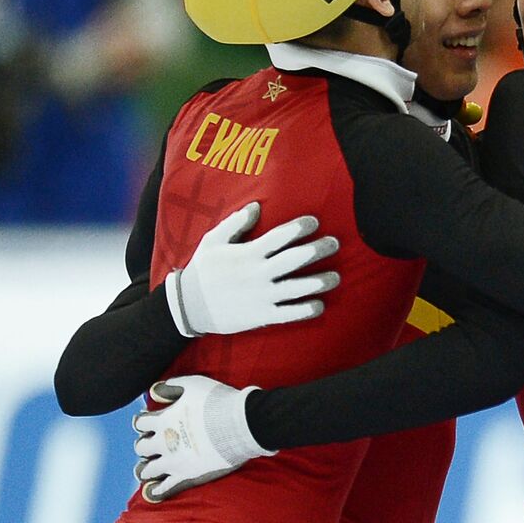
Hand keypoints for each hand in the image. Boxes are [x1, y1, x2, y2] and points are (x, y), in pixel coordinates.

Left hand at [133, 376, 273, 501]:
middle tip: (152, 444)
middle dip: (144, 445)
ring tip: (150, 467)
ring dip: (146, 468)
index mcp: (163, 420)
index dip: (142, 421)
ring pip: (148, 470)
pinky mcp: (187, 475)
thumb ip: (171, 387)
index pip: (140, 423)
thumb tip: (154, 391)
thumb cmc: (219, 401)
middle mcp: (164, 442)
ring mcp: (174, 461)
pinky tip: (154, 490)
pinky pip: (164, 488)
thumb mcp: (193, 384)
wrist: (242, 424)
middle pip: (141, 447)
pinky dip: (155, 490)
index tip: (148, 422)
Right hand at [165, 202, 339, 337]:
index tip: (315, 222)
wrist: (187, 306)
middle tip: (335, 243)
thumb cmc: (202, 270)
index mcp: (248, 253)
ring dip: (320, 281)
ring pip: (297, 288)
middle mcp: (258, 274)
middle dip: (318, 249)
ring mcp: (261, 296)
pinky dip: (306, 310)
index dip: (300, 227)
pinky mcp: (261, 315)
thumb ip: (236, 223)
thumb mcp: (213, 241)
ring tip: (336, 277)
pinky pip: (289, 313)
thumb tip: (257, 206)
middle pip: (295, 259)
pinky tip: (320, 304)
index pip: (280, 236)